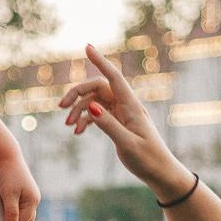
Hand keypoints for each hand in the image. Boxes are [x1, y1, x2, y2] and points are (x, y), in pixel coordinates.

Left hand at [0, 154, 39, 220]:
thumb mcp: (8, 194)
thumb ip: (11, 211)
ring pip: (26, 216)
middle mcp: (35, 199)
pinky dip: (18, 218)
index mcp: (32, 200)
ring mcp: (31, 196)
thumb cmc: (8, 175)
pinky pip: (23, 210)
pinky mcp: (25, 193)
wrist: (8, 157)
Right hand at [58, 45, 186, 198]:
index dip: (100, 61)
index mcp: (132, 106)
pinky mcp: (117, 123)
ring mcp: (121, 114)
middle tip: (61, 107)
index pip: (113, 77)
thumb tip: (91, 106)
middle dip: (78, 94)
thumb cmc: (148, 159)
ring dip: (78, 110)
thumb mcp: (127, 144)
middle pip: (97, 88)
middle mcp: (126, 106)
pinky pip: (96, 114)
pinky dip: (85, 120)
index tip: (87, 46)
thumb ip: (109, 125)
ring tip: (69, 126)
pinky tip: (78, 132)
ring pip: (94, 101)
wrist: (160, 173)